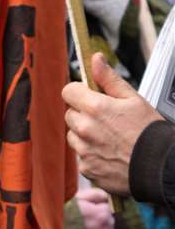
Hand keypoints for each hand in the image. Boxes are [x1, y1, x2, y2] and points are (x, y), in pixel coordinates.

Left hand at [63, 53, 161, 196]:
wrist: (160, 167)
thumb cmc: (149, 132)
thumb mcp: (133, 99)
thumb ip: (109, 79)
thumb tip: (95, 59)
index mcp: (95, 108)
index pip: (68, 91)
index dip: (80, 92)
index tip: (91, 96)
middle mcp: (85, 129)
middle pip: (70, 114)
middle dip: (83, 114)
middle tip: (106, 120)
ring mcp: (84, 151)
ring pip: (73, 136)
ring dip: (85, 135)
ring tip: (109, 138)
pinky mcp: (87, 169)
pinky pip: (81, 156)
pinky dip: (91, 154)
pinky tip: (109, 153)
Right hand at [74, 183, 116, 228]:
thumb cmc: (58, 216)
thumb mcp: (74, 198)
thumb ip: (94, 195)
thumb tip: (105, 198)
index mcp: (101, 215)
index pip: (106, 209)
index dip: (93, 209)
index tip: (83, 212)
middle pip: (108, 224)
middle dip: (98, 222)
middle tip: (82, 224)